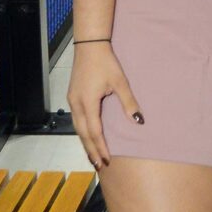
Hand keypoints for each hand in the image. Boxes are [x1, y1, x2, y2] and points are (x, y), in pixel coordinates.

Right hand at [67, 42, 143, 169]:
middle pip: (83, 133)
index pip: (94, 131)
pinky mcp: (72, 96)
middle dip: (91, 150)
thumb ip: (128, 102)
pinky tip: (88, 136)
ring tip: (93, 156)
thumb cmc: (106, 62)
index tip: (107, 160)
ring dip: (86, 142)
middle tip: (99, 165)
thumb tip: (139, 121)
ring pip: (77, 128)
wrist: (89, 45)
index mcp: (87, 103)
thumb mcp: (120, 82)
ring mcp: (72, 101)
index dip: (101, 147)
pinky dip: (82, 132)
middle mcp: (76, 105)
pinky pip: (76, 120)